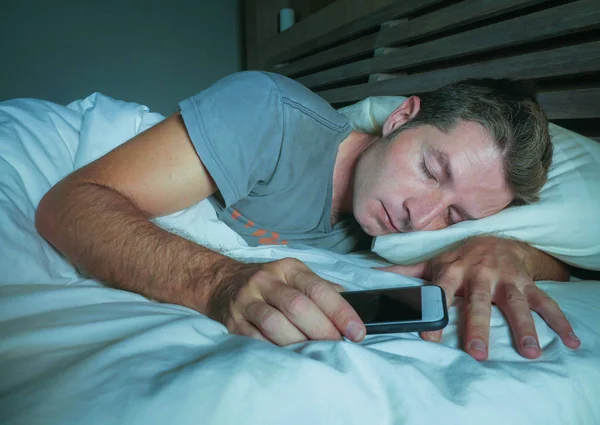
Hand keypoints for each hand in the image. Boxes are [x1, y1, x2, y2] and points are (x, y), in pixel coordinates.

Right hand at [207, 258, 365, 345]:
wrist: (222, 283)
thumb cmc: (269, 283)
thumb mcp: (294, 276)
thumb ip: (321, 289)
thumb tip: (351, 304)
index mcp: (288, 268)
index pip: (318, 288)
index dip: (340, 311)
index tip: (357, 332)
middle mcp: (266, 281)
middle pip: (297, 306)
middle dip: (321, 330)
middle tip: (337, 348)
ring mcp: (247, 300)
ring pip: (274, 323)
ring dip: (298, 342)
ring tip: (315, 355)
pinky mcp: (233, 322)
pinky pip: (255, 339)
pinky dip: (274, 350)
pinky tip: (289, 358)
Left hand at [379, 236, 580, 359]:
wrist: (497, 240)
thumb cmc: (461, 258)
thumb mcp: (434, 263)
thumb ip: (406, 274)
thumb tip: (372, 278)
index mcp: (454, 270)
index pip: (441, 292)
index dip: (434, 311)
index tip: (428, 336)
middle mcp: (480, 274)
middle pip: (479, 301)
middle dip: (478, 325)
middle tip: (477, 352)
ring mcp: (507, 279)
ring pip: (516, 303)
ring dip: (524, 327)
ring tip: (530, 352)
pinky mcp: (528, 283)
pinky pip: (546, 302)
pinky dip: (559, 321)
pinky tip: (570, 342)